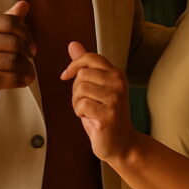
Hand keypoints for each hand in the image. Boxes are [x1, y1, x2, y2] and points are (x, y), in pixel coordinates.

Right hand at [0, 1, 35, 129]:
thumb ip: (9, 22)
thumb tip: (24, 4)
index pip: (10, 22)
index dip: (27, 34)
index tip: (32, 48)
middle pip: (13, 42)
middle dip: (27, 54)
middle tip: (30, 62)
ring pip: (12, 61)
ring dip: (27, 69)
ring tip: (29, 74)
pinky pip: (6, 78)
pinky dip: (20, 80)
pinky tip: (24, 82)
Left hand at [61, 42, 134, 162]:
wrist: (122, 143)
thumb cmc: (106, 115)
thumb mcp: (97, 87)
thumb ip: (85, 66)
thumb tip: (73, 45)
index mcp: (117, 74)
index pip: (91, 57)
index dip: (74, 65)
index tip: (66, 76)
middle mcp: (118, 83)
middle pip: (82, 74)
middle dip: (76, 90)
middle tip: (85, 102)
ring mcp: (115, 99)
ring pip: (80, 89)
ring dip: (77, 103)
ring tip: (88, 111)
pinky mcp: (108, 114)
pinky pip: (82, 105)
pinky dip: (80, 113)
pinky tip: (91, 118)